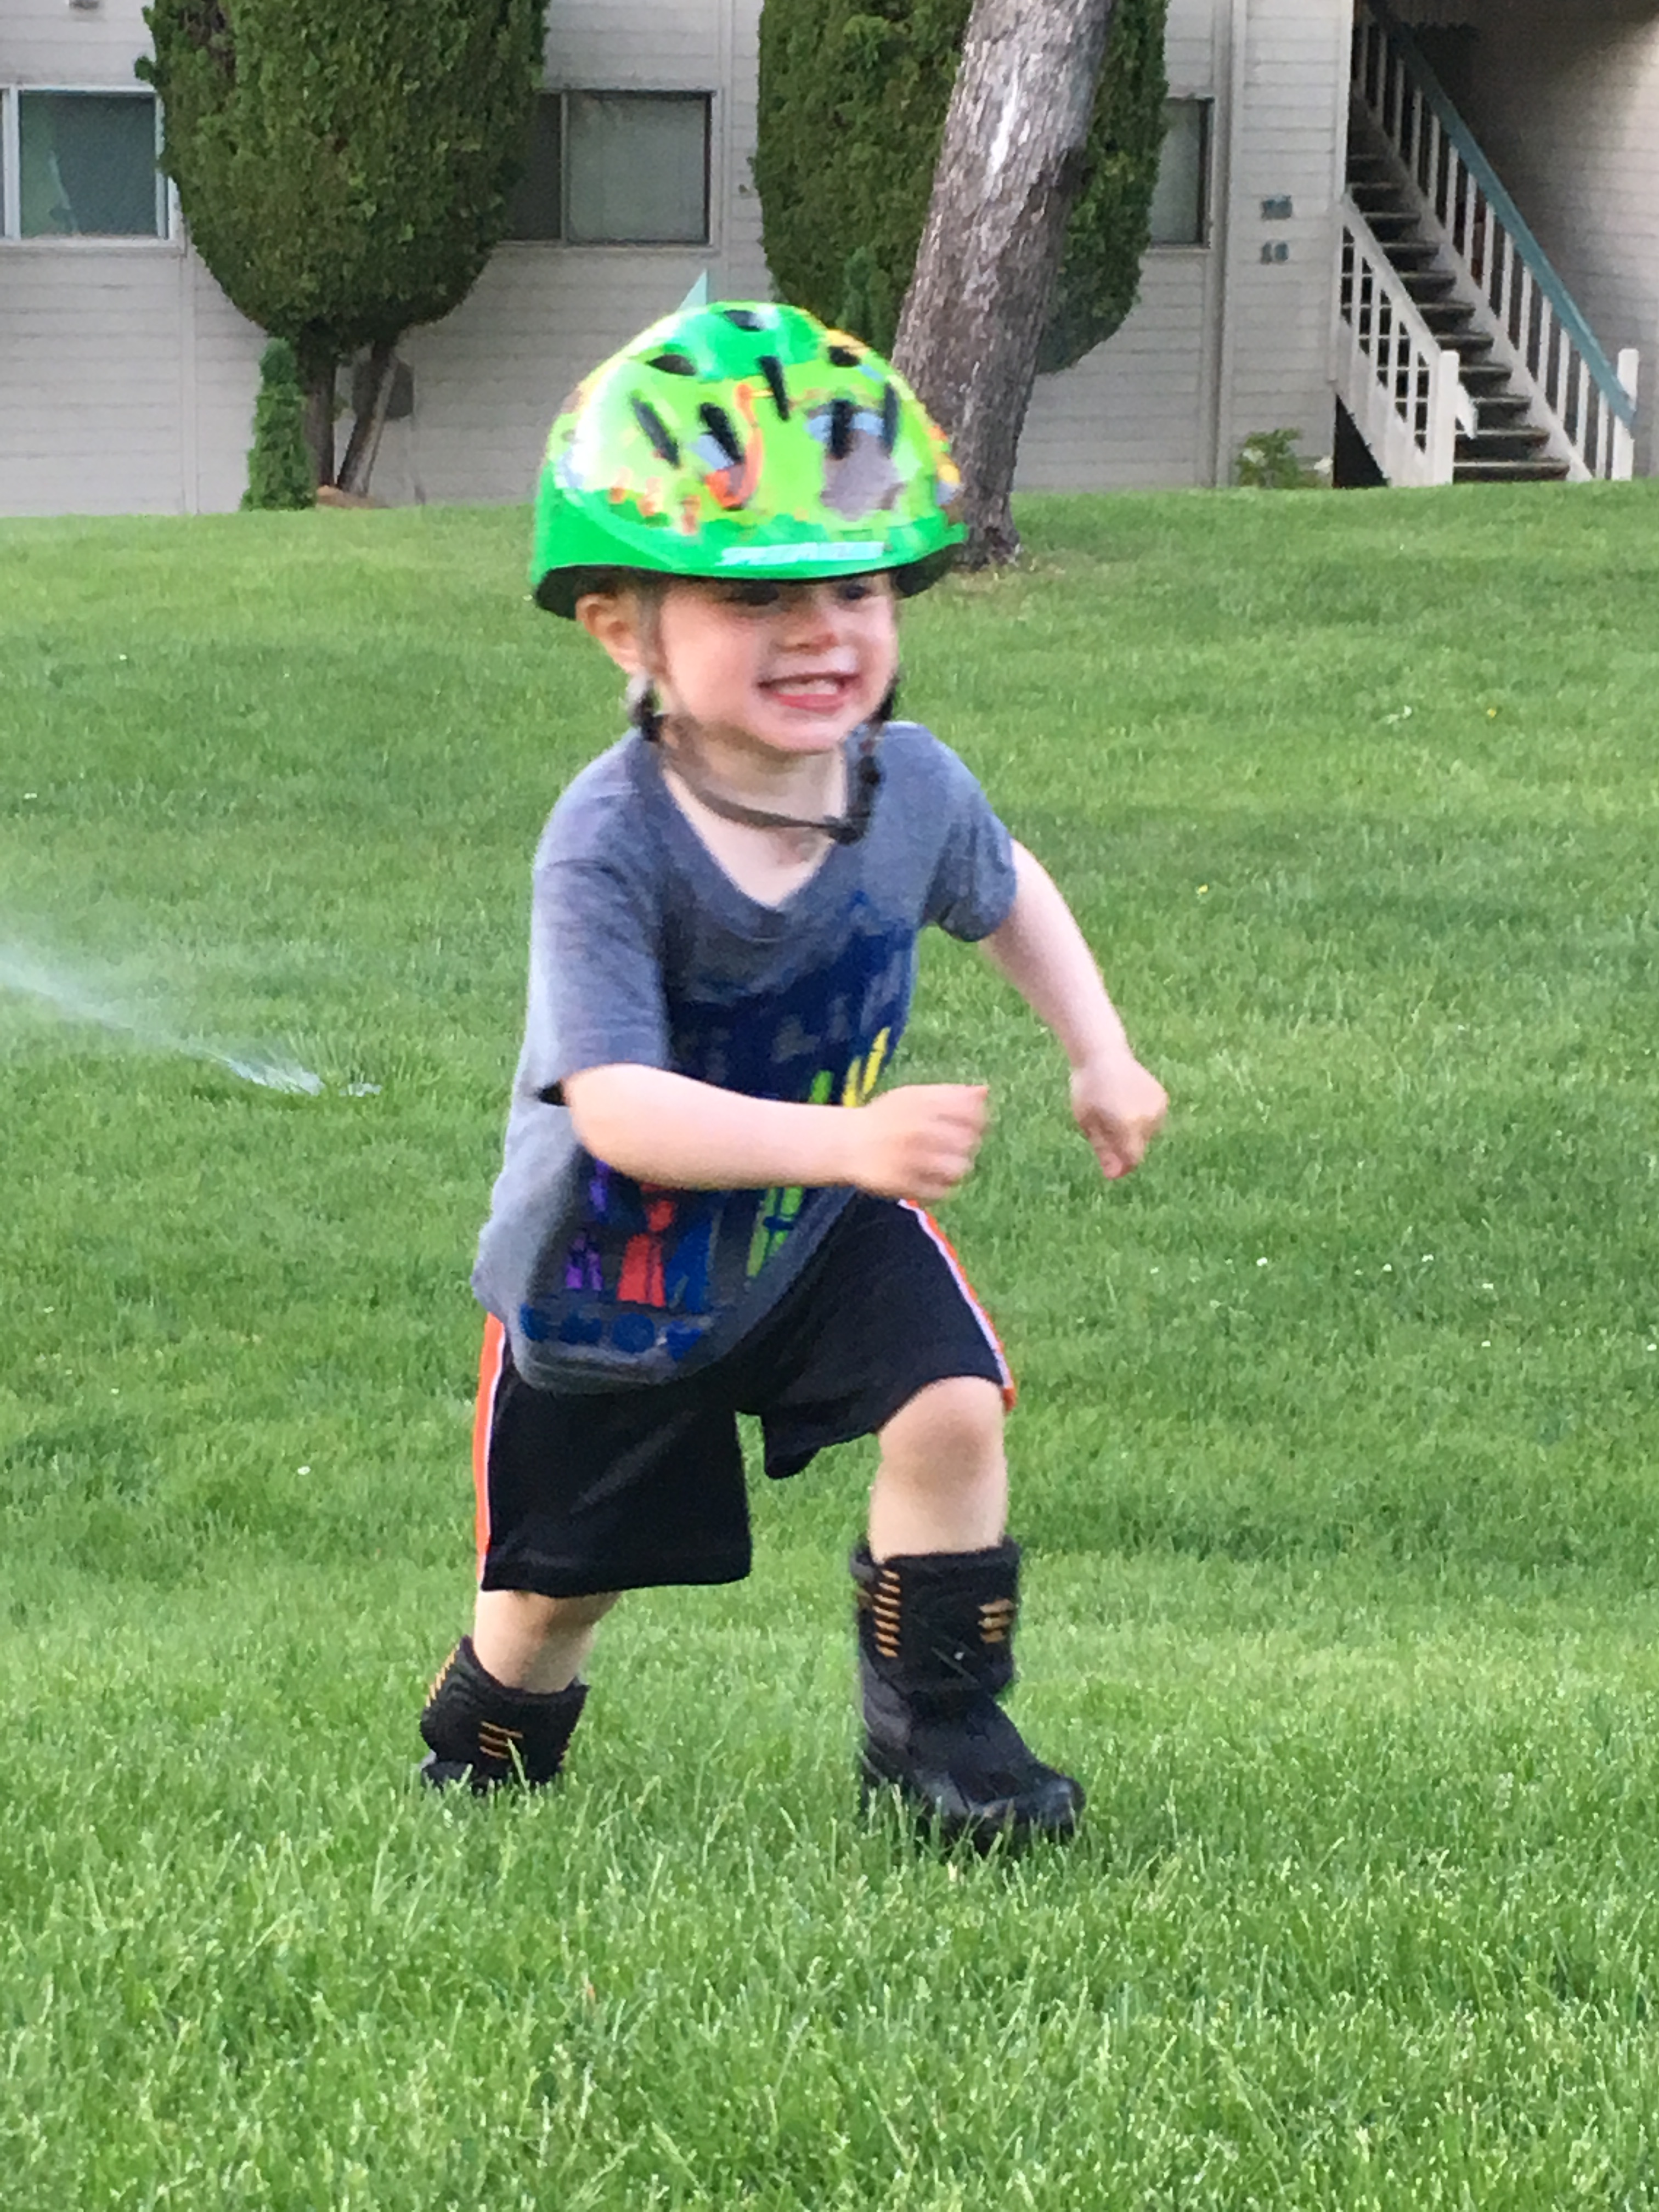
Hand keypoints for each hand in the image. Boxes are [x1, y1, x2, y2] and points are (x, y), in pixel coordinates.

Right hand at [841, 1083, 989, 1202]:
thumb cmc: (887, 1118)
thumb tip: (984, 1092)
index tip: (968, 1126)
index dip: (978, 1121)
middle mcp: (917, 1129)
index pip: (972, 1113)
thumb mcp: (914, 1096)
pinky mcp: (903, 1184)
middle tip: (951, 1147)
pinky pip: (941, 1192)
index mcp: (922, 1104)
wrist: (847, 1144)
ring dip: (955, 1169)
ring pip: (959, 1169)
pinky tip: (928, 1179)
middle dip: (966, 1146)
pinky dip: (940, 1188)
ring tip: (941, 1165)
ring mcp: (910, 1159)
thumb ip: (950, 1093)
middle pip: (969, 1142)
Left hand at [1070, 1053, 1166, 1179]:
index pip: (1133, 1159)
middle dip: (1123, 1147)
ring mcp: (1158, 1107)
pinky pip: (1153, 1122)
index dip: (1121, 1167)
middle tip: (1103, 1127)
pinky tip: (1125, 1104)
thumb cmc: (1088, 1089)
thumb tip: (1114, 1175)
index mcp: (1128, 1124)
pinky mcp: (1162, 1099)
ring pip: (1147, 1136)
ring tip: (1113, 1112)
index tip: (1108, 1165)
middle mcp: (1148, 1116)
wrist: (1103, 1054)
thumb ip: (1104, 1150)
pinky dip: (1140, 1121)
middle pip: (1139, 1148)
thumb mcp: (1088, 1122)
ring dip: (1132, 1134)